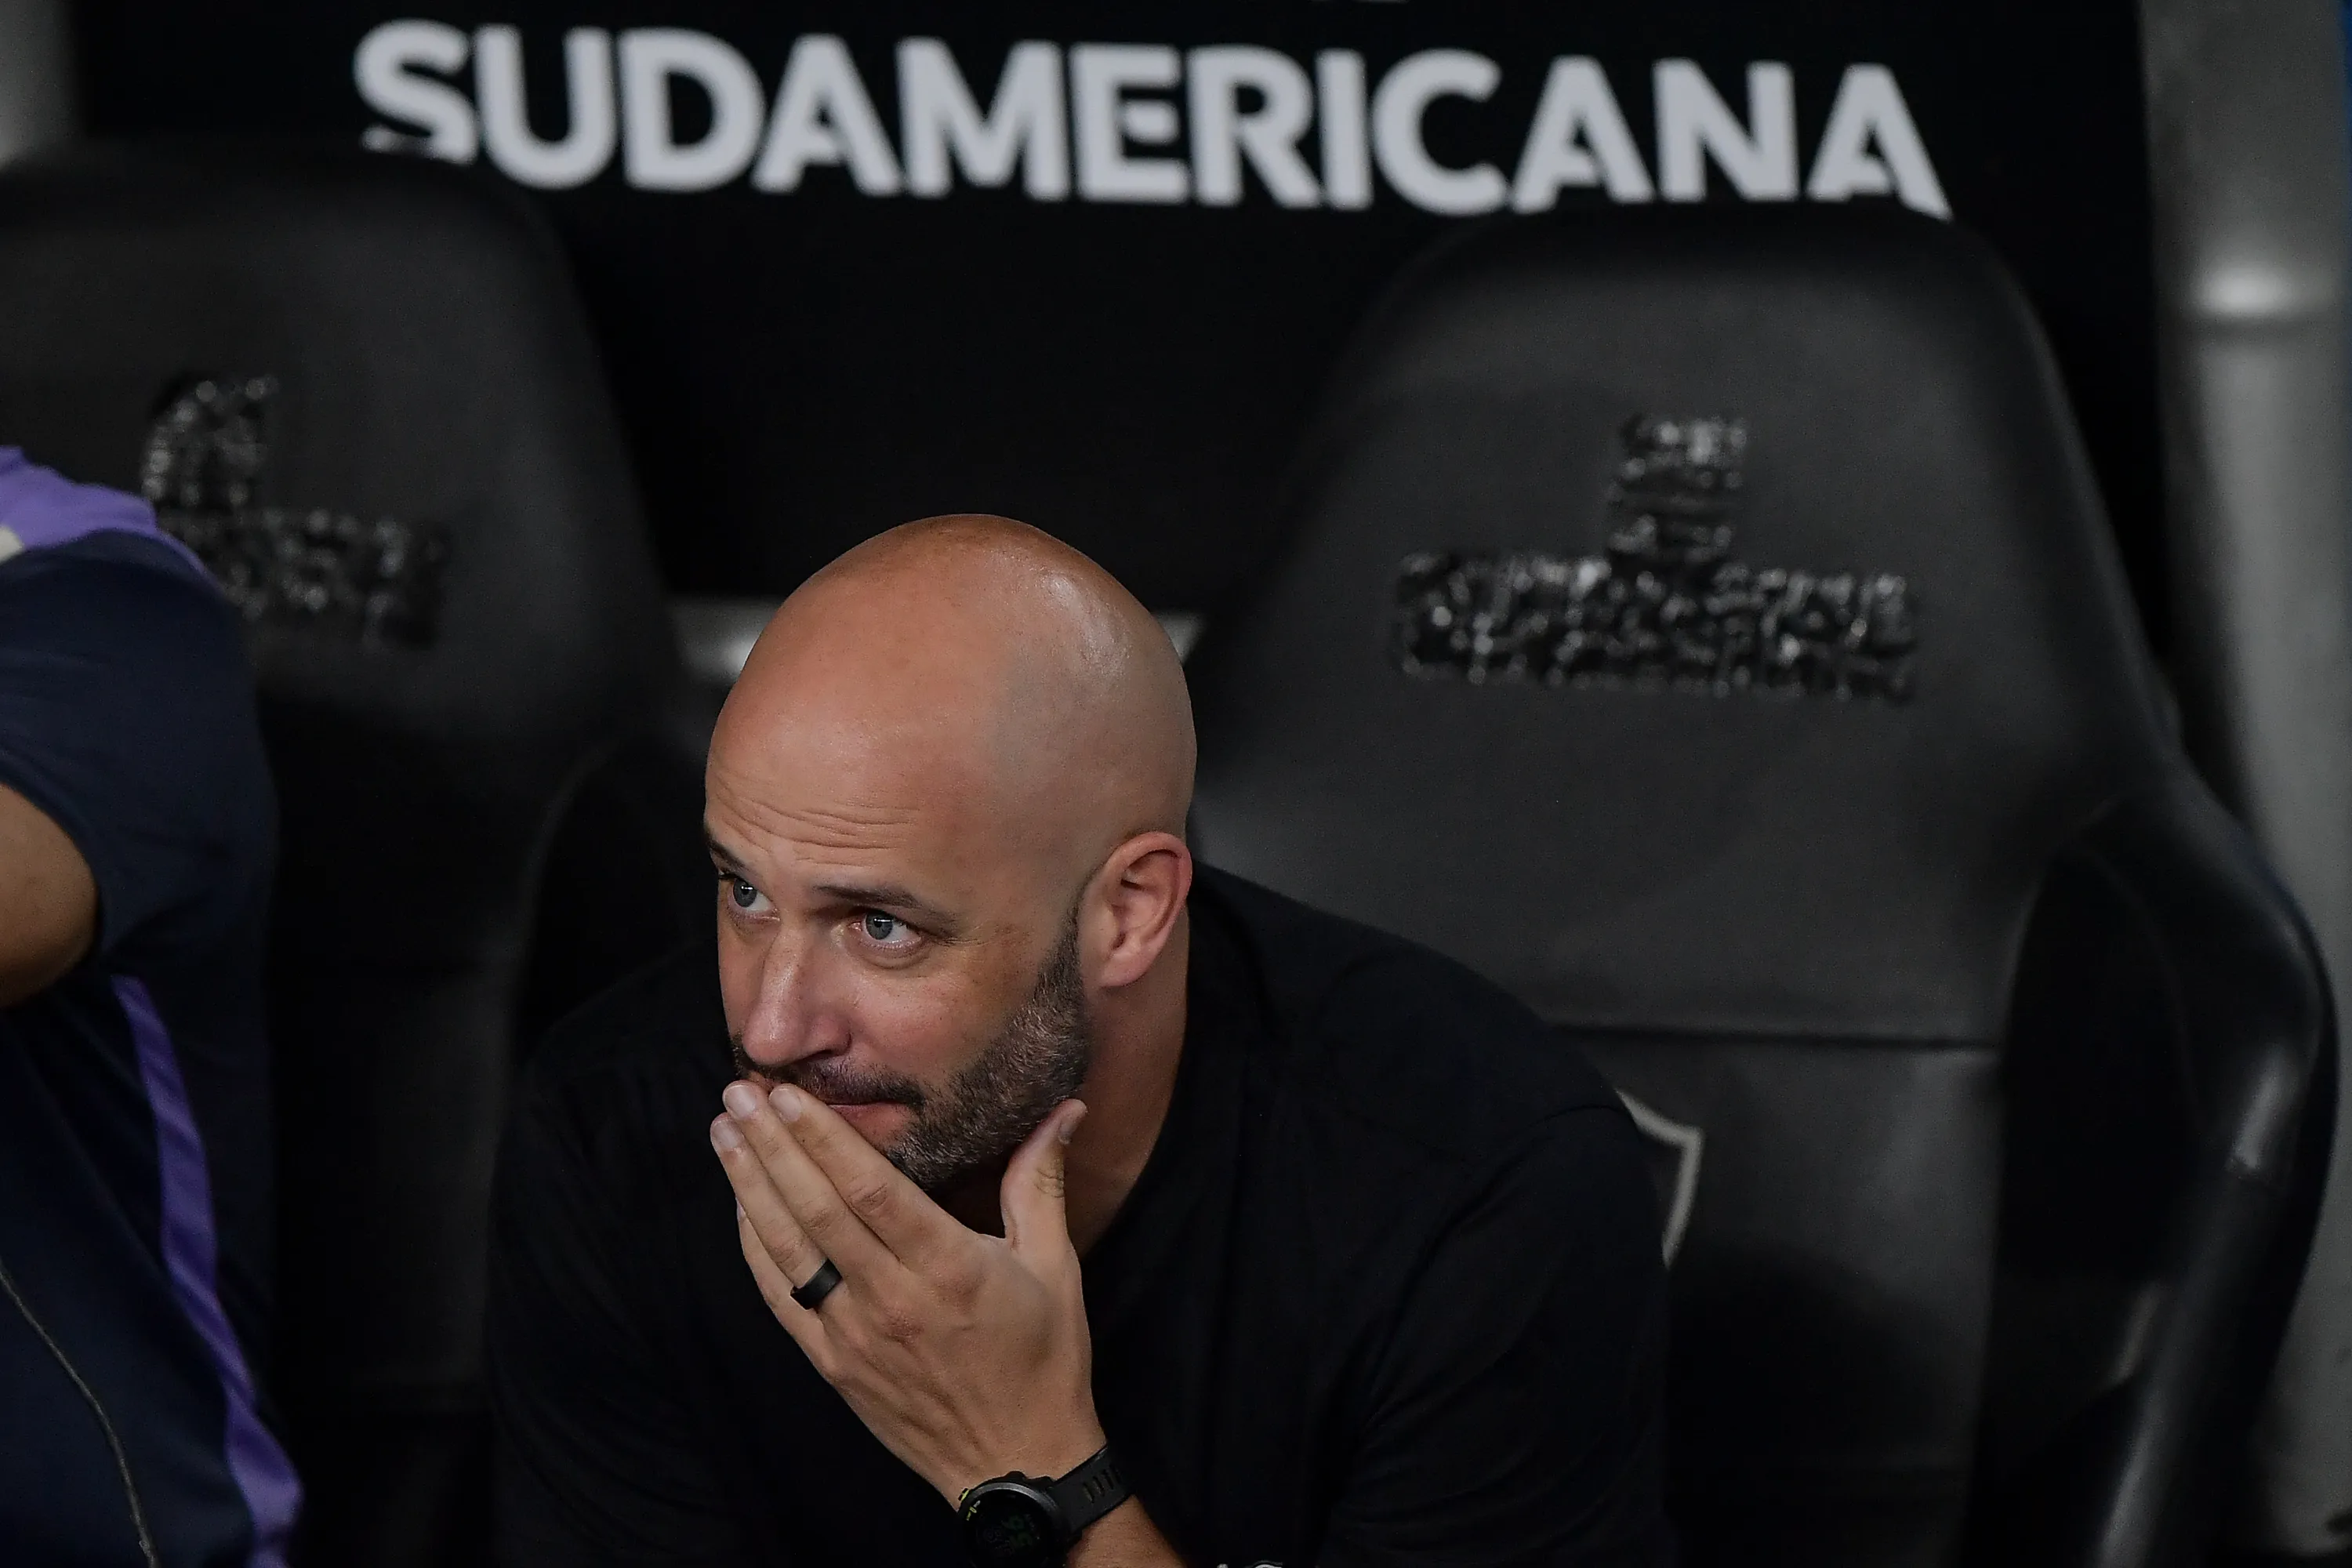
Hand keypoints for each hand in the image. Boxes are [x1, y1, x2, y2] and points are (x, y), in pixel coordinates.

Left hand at [710, 1081, 1104, 1503]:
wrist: (1016, 1463)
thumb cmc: (1043, 1359)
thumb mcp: (1056, 1266)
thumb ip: (1041, 1181)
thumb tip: (1067, 1108)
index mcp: (950, 1267)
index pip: (871, 1189)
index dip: (823, 1139)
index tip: (788, 1095)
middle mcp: (893, 1298)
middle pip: (817, 1210)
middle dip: (772, 1146)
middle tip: (737, 1093)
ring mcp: (854, 1336)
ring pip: (788, 1250)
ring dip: (751, 1187)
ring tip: (724, 1133)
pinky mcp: (832, 1364)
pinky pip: (781, 1299)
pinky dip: (755, 1249)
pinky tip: (741, 1208)